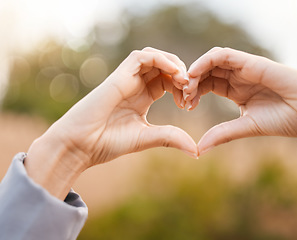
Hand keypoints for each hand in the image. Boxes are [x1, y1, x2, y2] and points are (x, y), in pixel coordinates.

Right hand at [26, 47, 196, 198]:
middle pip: (164, 67)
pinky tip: (174, 73)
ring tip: (184, 80)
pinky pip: (142, 57)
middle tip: (190, 90)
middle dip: (182, 75)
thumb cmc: (108, 142)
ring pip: (154, 57)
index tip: (189, 104)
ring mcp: (127, 79)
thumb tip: (196, 151)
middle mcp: (135, 85)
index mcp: (142, 97)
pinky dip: (161, 60)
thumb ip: (171, 137)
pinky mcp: (119, 75)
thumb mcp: (147, 137)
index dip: (182, 88)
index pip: (167, 81)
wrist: (81, 145)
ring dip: (173, 64)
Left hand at [184, 47, 296, 155]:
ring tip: (187, 86)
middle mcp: (238, 77)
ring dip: (196, 71)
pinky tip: (195, 73)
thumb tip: (198, 149)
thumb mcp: (247, 127)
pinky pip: (223, 55)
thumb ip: (223, 133)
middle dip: (191, 82)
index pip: (207, 85)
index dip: (194, 93)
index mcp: (236, 91)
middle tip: (183, 97)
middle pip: (206, 72)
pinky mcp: (251, 62)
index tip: (186, 106)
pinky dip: (206, 61)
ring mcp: (244, 68)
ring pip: (212, 61)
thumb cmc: (284, 120)